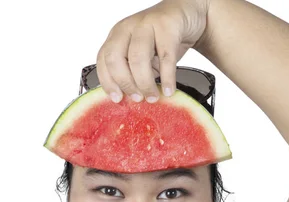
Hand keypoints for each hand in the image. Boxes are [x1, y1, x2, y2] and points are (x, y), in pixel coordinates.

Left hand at [96, 0, 211, 103]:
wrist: (184, 15)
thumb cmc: (160, 39)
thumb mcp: (142, 55)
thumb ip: (133, 72)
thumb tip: (131, 99)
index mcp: (116, 36)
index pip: (103, 60)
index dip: (108, 82)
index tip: (118, 99)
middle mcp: (127, 28)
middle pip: (116, 58)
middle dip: (126, 83)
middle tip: (137, 98)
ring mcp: (146, 25)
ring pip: (138, 58)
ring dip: (145, 83)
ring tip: (153, 97)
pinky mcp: (167, 26)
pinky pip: (166, 57)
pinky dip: (167, 78)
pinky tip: (168, 90)